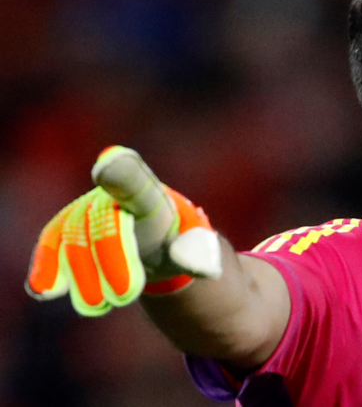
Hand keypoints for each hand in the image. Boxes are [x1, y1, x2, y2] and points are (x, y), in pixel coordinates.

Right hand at [25, 146, 221, 316]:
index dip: (120, 172)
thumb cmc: (180, 242)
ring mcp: (87, 210)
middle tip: (124, 296)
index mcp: (149, 194)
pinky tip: (46, 291)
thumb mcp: (198, 249)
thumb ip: (199, 254)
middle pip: (103, 221)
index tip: (107, 165)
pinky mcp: (67, 230)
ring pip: (74, 236)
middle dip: (110, 258)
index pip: (135, 181)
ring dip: (81, 273)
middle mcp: (112, 195)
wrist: (158, 242)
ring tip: (95, 306)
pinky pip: (53, 243)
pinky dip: (48, 266)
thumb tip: (204, 269)